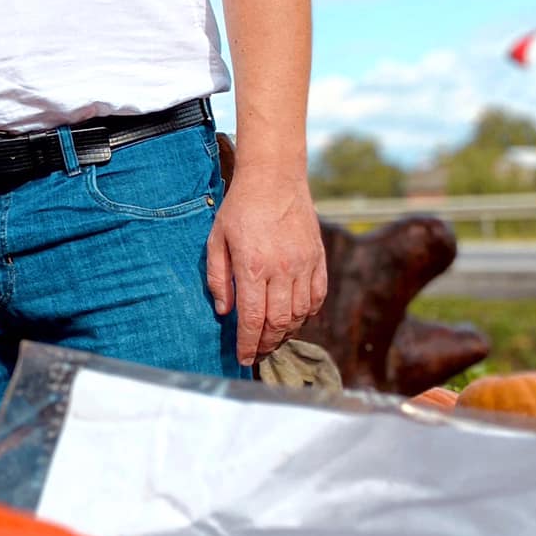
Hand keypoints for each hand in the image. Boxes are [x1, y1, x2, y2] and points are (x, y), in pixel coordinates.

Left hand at [204, 165, 327, 366]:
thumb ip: (217, 277)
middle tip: (257, 354)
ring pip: (300, 314)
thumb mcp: (216, 240)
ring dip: (287, 333)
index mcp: (253, 267)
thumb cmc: (240, 208)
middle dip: (266, 344)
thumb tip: (224, 311)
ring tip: (273, 340)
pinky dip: (307, 314)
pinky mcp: (318, 259)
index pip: (253, 318)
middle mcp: (282, 270)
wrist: (275, 178)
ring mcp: (304, 265)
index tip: (243, 357)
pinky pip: (317, 297)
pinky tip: (295, 320)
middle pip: (278, 322)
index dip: (248, 343)